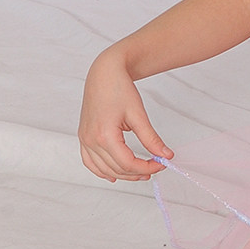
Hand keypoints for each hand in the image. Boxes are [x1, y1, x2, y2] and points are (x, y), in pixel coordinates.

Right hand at [78, 52, 173, 180]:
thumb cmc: (119, 88)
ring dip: (123, 174)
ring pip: (103, 169)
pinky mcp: (84, 137)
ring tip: (141, 172)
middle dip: (138, 172)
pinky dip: (102, 171)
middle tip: (155, 166)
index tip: (161, 163)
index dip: (147, 167)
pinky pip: (90, 162)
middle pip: (117, 168)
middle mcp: (91, 140)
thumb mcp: (138, 115)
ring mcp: (85, 139)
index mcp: (104, 135)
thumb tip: (166, 155)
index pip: (128, 163)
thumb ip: (151, 138)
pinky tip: (114, 174)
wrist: (104, 74)